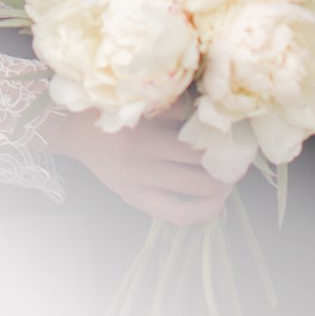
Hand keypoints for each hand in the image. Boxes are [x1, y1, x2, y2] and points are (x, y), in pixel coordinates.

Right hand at [44, 104, 232, 225]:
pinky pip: (178, 215)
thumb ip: (175, 104)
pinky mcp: (135, 200)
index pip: (195, 134)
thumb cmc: (111, 108)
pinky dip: (203, 211)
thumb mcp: (140, 100)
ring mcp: (137, 184)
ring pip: (196, 192)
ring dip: (221, 186)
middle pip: (201, 166)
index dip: (221, 133)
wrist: (74, 131)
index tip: (236, 130)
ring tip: (230, 177)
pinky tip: (216, 201)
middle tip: (240, 156)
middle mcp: (140, 160)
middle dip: (228, 162)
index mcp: (142, 130)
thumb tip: (216, 111)